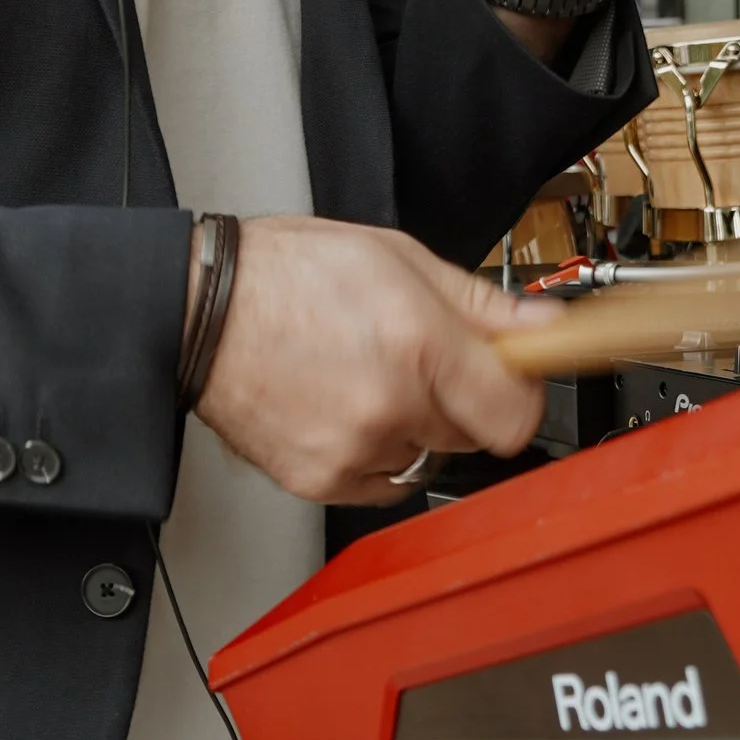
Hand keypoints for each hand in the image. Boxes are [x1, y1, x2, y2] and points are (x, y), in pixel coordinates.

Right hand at [195, 217, 557, 503]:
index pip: (516, 412)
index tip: (513, 380)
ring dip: (413, 427)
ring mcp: (355, 450)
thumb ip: (479, 302)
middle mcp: (390, 403)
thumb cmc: (284, 276)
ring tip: (367, 379)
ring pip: (425, 457)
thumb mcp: (396, 257)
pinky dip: (374, 453)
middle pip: (475, 436)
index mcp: (418, 340)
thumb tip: (540, 325)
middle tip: (425, 364)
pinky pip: (382, 482)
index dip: (522, 395)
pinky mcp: (322, 481)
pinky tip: (343, 409)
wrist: (200, 313)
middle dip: (462, 400)